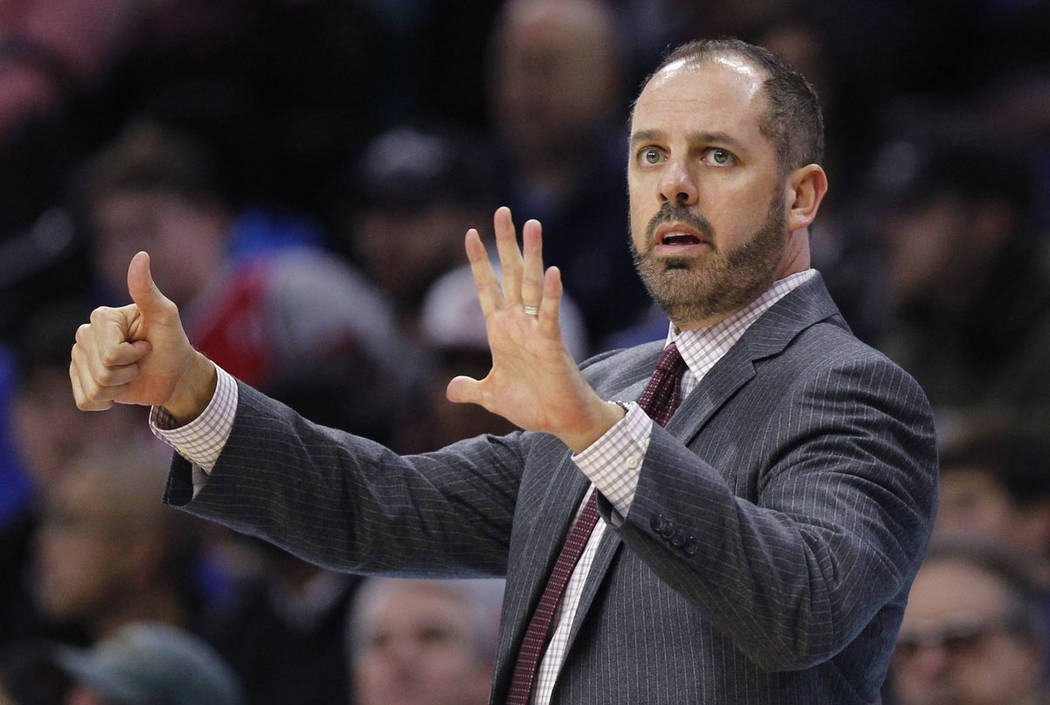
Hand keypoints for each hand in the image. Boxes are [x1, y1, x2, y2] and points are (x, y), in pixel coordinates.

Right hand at [70, 251, 215, 422]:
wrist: (174, 373)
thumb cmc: (171, 341)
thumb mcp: (165, 315)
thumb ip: (147, 290)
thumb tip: (141, 255)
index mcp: (101, 318)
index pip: (109, 352)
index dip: (133, 354)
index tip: (146, 344)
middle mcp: (84, 336)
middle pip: (101, 371)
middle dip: (128, 371)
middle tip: (141, 360)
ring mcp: (80, 360)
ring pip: (94, 388)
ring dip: (121, 386)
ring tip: (132, 373)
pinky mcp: (82, 383)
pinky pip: (85, 401)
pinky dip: (108, 400)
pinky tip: (119, 389)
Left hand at [445, 207, 622, 451]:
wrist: (559, 420)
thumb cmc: (531, 404)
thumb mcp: (491, 396)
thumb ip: (471, 388)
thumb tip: (450, 390)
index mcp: (500, 330)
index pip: (487, 288)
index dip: (478, 262)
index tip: (468, 234)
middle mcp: (518, 322)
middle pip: (510, 274)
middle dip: (505, 243)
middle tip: (503, 211)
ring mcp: (535, 329)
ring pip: (532, 284)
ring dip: (532, 255)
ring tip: (533, 224)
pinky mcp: (552, 343)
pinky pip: (551, 314)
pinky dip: (552, 293)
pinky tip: (552, 271)